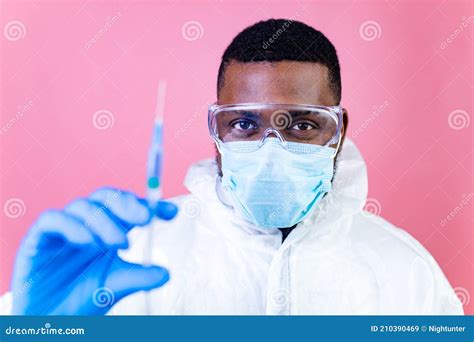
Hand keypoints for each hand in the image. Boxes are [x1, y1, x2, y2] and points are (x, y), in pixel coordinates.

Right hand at [11, 187, 177, 314]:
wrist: (51, 321)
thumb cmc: (83, 299)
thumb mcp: (116, 286)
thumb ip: (139, 277)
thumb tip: (167, 273)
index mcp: (109, 231)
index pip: (130, 208)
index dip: (151, 205)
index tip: (172, 212)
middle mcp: (88, 224)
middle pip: (106, 198)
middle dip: (128, 204)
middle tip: (146, 218)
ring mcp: (64, 229)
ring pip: (83, 206)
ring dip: (104, 221)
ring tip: (120, 244)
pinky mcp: (39, 238)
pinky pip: (53, 219)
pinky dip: (72, 226)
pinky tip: (88, 242)